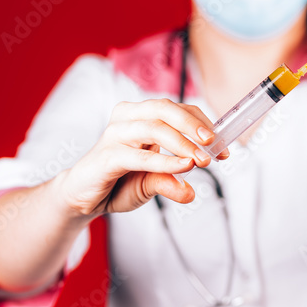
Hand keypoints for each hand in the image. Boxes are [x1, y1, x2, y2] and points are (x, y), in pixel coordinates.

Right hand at [53, 99, 228, 216]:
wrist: (82, 198)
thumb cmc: (117, 182)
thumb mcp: (150, 183)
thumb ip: (169, 182)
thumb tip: (191, 192)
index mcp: (140, 115)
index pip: (178, 109)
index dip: (204, 124)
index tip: (224, 147)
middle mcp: (127, 118)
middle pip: (165, 108)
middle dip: (194, 124)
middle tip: (214, 144)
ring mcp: (114, 135)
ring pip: (154, 128)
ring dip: (183, 144)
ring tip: (202, 160)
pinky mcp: (106, 156)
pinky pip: (139, 155)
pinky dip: (164, 161)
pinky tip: (182, 167)